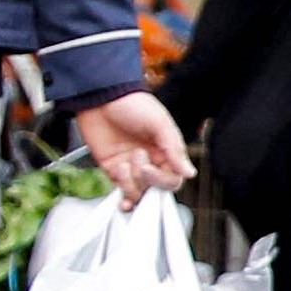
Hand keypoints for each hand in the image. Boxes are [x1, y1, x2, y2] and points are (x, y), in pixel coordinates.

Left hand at [76, 91, 193, 205]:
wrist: (100, 97)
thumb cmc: (132, 104)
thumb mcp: (159, 123)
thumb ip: (174, 149)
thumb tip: (190, 173)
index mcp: (166, 152)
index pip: (173, 179)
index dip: (162, 179)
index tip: (148, 169)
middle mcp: (151, 162)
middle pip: (156, 189)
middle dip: (146, 182)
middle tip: (138, 165)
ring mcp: (131, 167)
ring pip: (138, 193)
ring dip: (130, 183)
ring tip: (123, 164)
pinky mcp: (112, 169)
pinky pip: (119, 189)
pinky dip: (120, 190)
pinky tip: (118, 178)